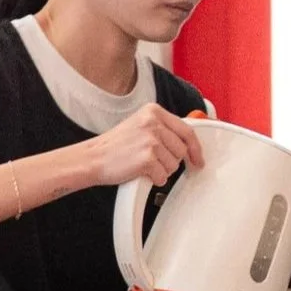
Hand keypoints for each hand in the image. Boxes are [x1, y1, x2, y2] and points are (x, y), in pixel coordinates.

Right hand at [87, 102, 203, 191]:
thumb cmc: (114, 146)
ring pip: (174, 165)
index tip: (198, 159)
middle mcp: (153, 122)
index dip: (195, 148)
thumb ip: (162, 129)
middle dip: (171, 161)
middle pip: (181, 150)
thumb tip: (186, 142)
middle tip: (155, 163)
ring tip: (142, 165)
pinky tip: (139, 172)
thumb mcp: (140, 126)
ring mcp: (151, 140)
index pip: (187, 130)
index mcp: (153, 111)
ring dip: (161, 171)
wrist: (92, 158)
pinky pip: (163, 176)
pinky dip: (154, 179)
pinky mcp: (147, 158)